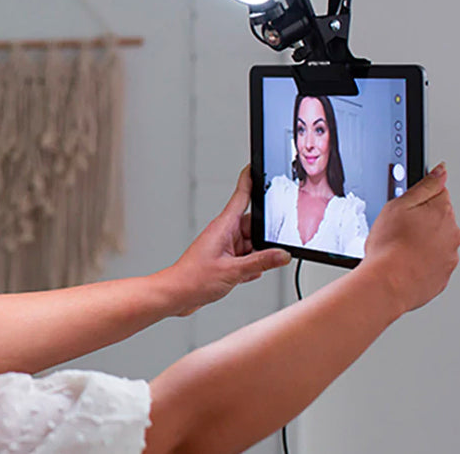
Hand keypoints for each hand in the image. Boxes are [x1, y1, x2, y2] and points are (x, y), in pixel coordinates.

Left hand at [169, 166, 291, 315]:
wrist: (177, 294)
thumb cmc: (193, 278)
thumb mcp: (233, 271)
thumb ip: (260, 262)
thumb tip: (282, 254)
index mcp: (223, 226)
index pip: (241, 197)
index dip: (249, 180)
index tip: (256, 166)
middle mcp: (224, 233)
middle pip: (253, 225)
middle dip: (264, 236)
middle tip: (272, 248)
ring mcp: (224, 246)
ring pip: (251, 244)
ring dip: (256, 256)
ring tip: (248, 269)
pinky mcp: (224, 260)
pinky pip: (246, 258)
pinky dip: (249, 267)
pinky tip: (244, 276)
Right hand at [359, 162, 459, 315]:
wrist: (388, 283)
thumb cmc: (389, 246)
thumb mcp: (398, 205)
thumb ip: (424, 186)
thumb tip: (441, 171)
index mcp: (442, 212)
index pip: (438, 193)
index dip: (418, 198)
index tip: (405, 208)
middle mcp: (452, 233)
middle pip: (438, 218)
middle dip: (420, 221)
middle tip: (396, 229)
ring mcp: (449, 256)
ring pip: (436, 241)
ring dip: (421, 241)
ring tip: (397, 248)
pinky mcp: (442, 275)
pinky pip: (432, 262)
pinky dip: (420, 261)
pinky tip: (403, 261)